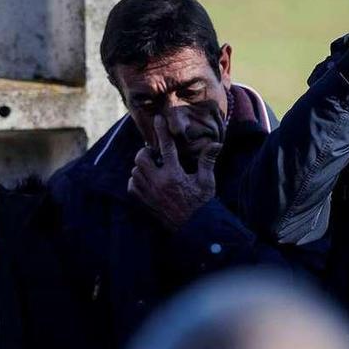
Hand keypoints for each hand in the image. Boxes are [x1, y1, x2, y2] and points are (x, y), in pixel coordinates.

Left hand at [128, 116, 221, 231]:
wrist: (195, 228)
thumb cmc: (202, 203)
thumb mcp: (207, 181)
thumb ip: (207, 161)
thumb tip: (216, 144)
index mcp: (175, 175)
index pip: (166, 147)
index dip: (161, 132)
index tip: (158, 119)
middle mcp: (159, 183)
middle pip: (141, 158)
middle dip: (146, 152)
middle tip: (154, 154)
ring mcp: (149, 194)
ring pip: (135, 172)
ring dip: (141, 167)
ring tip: (152, 167)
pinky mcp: (144, 204)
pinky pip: (132, 187)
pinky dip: (136, 181)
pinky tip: (146, 181)